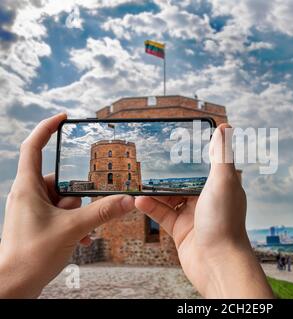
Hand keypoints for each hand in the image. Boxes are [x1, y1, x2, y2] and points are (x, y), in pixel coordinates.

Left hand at [0, 113, 135, 297]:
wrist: (13, 286)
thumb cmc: (30, 256)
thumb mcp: (72, 229)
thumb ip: (102, 212)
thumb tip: (127, 200)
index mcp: (28, 187)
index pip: (34, 147)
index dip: (47, 128)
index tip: (64, 118)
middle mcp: (29, 195)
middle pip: (62, 180)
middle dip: (79, 197)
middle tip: (87, 211)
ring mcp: (34, 210)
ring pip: (65, 200)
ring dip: (79, 215)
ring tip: (82, 232)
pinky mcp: (40, 223)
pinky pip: (62, 214)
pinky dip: (74, 224)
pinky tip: (80, 239)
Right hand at [135, 124, 272, 297]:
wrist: (216, 262)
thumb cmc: (224, 221)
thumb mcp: (223, 181)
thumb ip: (221, 155)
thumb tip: (224, 127)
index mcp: (222, 186)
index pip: (208, 164)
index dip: (196, 154)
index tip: (180, 142)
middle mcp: (208, 199)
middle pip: (185, 180)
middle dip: (169, 172)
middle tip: (151, 160)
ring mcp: (194, 214)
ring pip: (171, 197)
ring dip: (156, 190)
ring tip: (139, 179)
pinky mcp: (181, 229)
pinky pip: (163, 214)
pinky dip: (151, 207)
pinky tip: (139, 200)